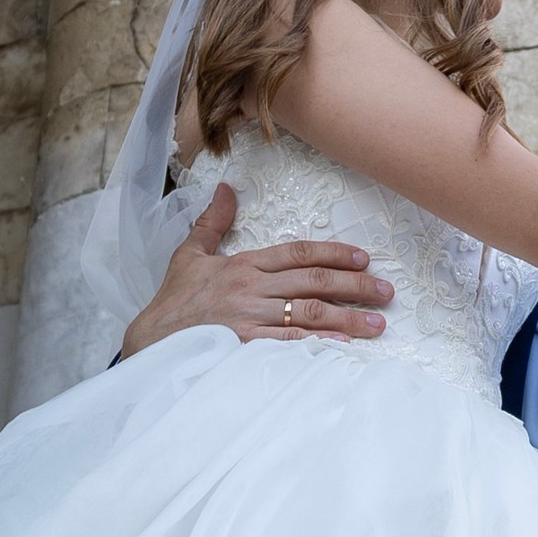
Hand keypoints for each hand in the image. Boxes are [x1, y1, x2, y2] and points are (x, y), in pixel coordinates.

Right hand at [118, 183, 392, 355]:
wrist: (151, 343)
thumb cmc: (173, 302)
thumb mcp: (189, 255)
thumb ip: (212, 223)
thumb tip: (227, 189)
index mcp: (243, 265)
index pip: (297, 253)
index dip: (333, 254)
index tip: (363, 258)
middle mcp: (251, 289)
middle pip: (312, 282)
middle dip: (354, 286)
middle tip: (386, 291)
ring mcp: (250, 319)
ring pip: (308, 313)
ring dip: (347, 317)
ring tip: (378, 323)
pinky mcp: (245, 348)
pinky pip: (288, 344)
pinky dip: (317, 343)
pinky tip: (343, 347)